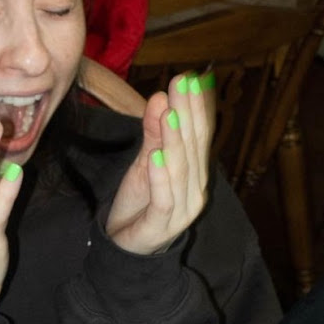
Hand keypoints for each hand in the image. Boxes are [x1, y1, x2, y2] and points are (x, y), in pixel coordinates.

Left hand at [105, 72, 214, 254]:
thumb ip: (152, 134)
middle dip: (189, 114)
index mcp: (194, 171)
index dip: (195, 107)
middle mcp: (195, 188)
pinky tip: (154, 158)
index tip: (189, 78)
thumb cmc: (139, 201)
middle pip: (194, 147)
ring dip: (175, 141)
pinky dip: (160, 177)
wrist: (125, 246)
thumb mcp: (143, 162)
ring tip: (169, 115)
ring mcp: (183, 209)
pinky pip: (164, 198)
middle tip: (183, 84)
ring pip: (181, 170)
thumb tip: (159, 98)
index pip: (198, 135)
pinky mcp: (163, 225)